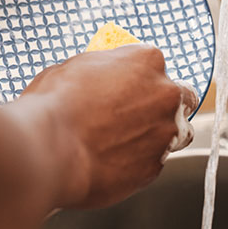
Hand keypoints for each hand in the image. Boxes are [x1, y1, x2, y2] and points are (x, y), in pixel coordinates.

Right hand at [21, 44, 198, 208]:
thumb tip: (101, 78)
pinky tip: (109, 162)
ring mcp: (164, 133)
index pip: (156, 65)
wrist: (48, 149)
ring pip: (171, 134)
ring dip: (152, 137)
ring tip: (118, 143)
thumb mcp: (76, 67)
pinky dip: (136, 164)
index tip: (126, 87)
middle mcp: (165, 94)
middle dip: (161, 106)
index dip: (140, 78)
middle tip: (132, 115)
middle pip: (179, 99)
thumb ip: (104, 71)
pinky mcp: (154, 168)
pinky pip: (151, 163)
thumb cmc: (54, 105)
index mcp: (147, 60)